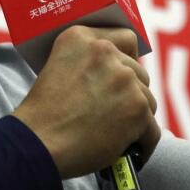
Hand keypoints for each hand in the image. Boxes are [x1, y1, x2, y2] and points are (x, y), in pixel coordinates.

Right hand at [13, 26, 160, 178]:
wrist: (37, 143)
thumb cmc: (43, 115)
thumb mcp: (57, 68)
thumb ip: (87, 62)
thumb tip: (116, 74)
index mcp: (82, 38)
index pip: (125, 38)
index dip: (127, 59)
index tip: (121, 77)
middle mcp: (106, 52)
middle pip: (138, 73)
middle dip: (129, 94)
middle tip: (112, 114)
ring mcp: (125, 79)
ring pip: (147, 100)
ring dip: (136, 118)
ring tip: (116, 135)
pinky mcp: (137, 108)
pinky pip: (152, 129)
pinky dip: (143, 143)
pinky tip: (130, 151)